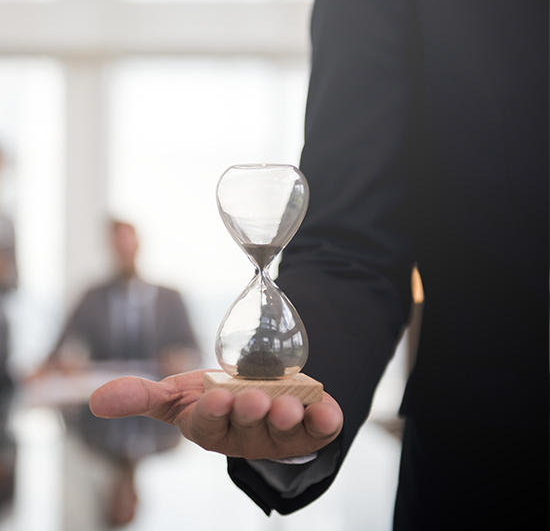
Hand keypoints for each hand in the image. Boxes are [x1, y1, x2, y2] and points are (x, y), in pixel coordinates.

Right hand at [89, 369, 342, 459]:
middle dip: (250, 412)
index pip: (210, 424)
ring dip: (286, 416)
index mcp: (213, 428)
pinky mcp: (310, 428)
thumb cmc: (215, 395)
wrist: (260, 392)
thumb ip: (140, 396)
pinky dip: (326, 420)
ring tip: (288, 403)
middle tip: (253, 398)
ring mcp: (280, 434)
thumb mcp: (178, 394)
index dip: (214, 412)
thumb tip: (94, 401)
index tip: (217, 396)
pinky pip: (320, 428)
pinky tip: (328, 410)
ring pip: (283, 430)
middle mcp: (247, 435)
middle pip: (247, 426)